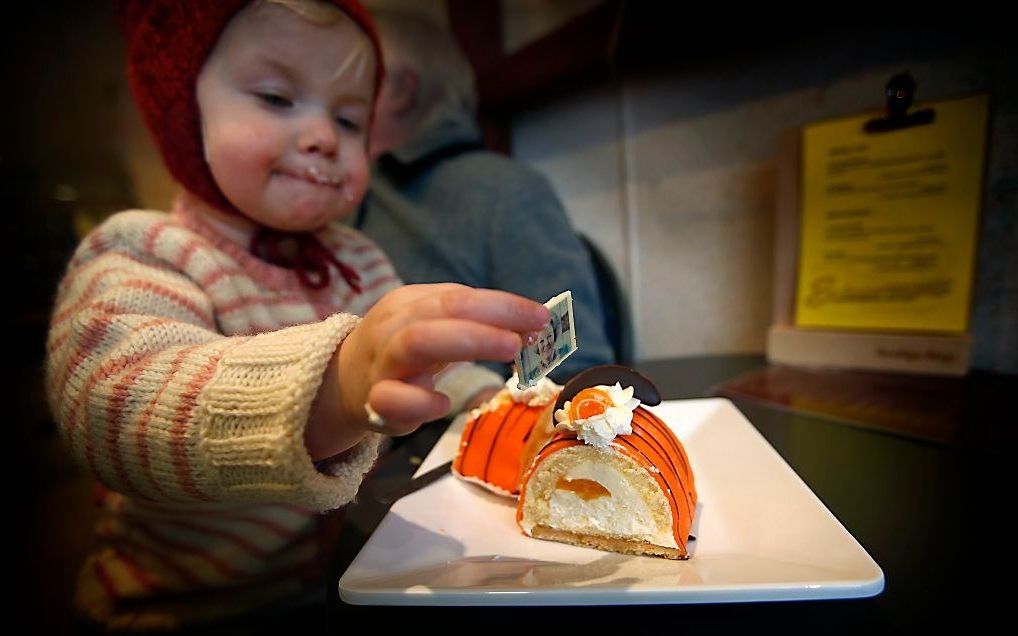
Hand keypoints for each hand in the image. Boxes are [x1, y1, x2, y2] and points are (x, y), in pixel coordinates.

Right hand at [306, 284, 548, 459]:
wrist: (344, 382)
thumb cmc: (403, 352)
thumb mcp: (433, 328)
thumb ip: (475, 323)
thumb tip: (532, 325)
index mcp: (410, 303)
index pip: (459, 297)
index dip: (503, 305)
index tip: (541, 317)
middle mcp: (395, 326)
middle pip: (439, 312)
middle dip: (488, 320)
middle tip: (526, 336)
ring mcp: (382, 362)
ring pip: (414, 343)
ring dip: (466, 343)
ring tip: (508, 351)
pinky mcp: (374, 402)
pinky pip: (391, 398)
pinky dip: (420, 401)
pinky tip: (444, 404)